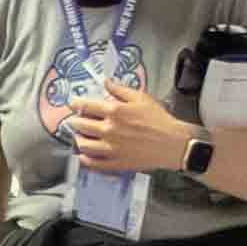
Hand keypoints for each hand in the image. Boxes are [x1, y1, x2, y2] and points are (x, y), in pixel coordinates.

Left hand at [46, 83, 177, 174]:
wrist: (172, 143)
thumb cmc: (159, 120)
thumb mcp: (141, 98)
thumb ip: (120, 90)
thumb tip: (106, 82)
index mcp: (114, 111)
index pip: (85, 106)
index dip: (76, 104)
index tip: (74, 104)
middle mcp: (109, 130)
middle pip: (80, 125)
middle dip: (75, 121)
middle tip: (75, 120)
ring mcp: (111, 148)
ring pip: (83, 145)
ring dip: (78, 139)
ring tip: (80, 137)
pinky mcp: (116, 163)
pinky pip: (93, 163)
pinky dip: (85, 159)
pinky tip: (84, 155)